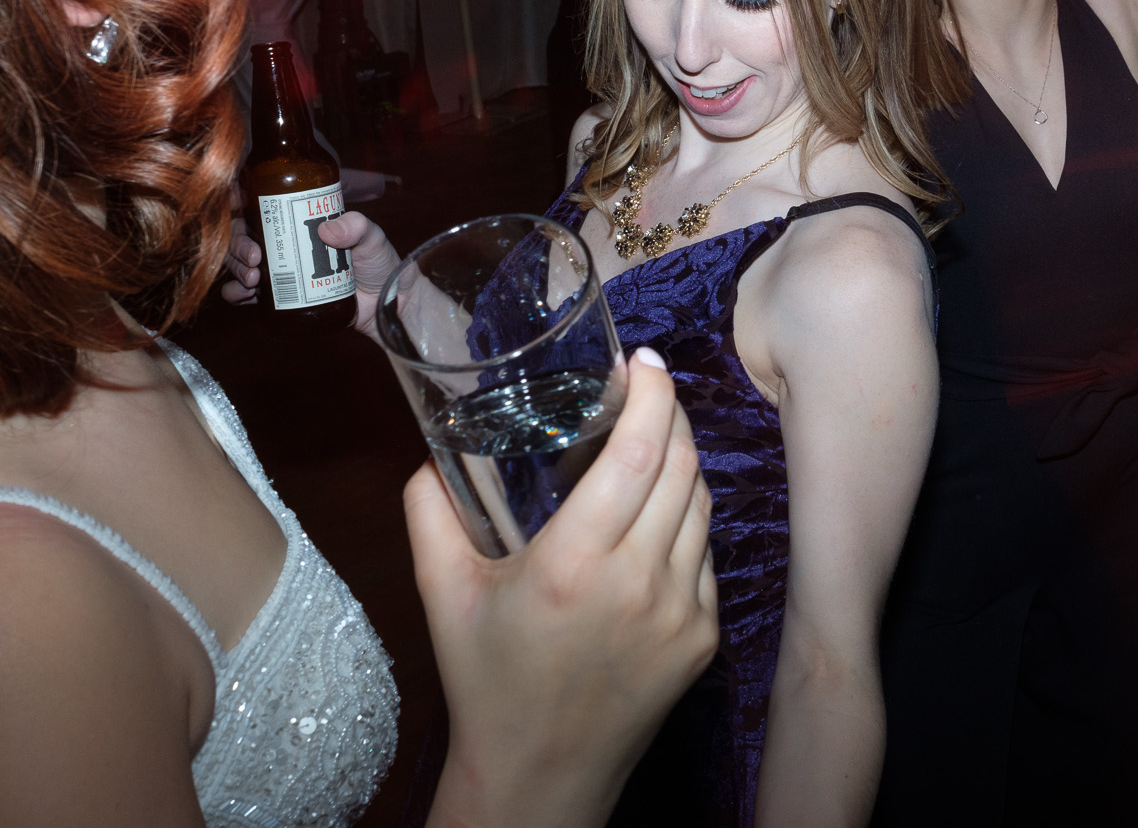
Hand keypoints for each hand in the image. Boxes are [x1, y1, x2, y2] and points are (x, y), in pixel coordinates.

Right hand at [218, 210, 399, 342]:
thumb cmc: (380, 263)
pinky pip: (243, 293)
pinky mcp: (278, 296)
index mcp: (300, 219)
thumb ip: (357, 228)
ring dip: (235, 267)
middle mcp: (283, 241)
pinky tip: (245, 295)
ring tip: (253, 278)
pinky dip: (235, 292)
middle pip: (242, 232)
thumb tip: (326, 230)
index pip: (262, 202)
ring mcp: (278, 269)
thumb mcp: (372, 238)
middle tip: (254, 257)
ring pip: (237, 261)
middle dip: (238, 242)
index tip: (235, 201)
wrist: (385, 304)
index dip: (239, 198)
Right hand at [414, 348, 717, 827]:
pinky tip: (660, 510)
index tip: (644, 362)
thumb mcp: (444, 593)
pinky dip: (688, 520)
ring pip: (703, 505)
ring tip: (657, 439)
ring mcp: (681, 613)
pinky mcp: (704, 639)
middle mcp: (638, 584)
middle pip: (683, 466)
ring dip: (685, 461)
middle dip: (673, 414)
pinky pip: (706, 555)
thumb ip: (430, 510)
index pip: (639, 453)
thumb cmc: (488, 683)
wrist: (540, 775)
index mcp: (574, 564)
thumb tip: (430, 447)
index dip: (652, 395)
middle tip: (650, 389)